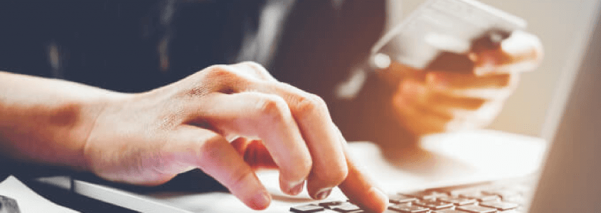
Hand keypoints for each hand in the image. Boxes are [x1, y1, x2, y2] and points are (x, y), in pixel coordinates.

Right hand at [82, 62, 387, 210]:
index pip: (318, 118)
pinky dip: (245, 178)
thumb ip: (278, 155)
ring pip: (269, 114)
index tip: (374, 200)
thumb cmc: (180, 135)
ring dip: (295, 157)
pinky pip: (218, 150)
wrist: (107, 128)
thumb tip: (326, 182)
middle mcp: (236, 84)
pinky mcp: (173, 131)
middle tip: (325, 191)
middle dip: (329, 155)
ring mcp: (205, 103)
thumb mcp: (239, 141)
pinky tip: (257, 200)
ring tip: (294, 189)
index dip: (351, 162)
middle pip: (304, 107)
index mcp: (258, 85)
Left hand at [390, 31, 542, 135]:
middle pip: (497, 86)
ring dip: (434, 100)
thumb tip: (426, 48)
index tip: (480, 58)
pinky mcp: (465, 123)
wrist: (427, 68)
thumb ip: (449, 37)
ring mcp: (488, 106)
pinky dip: (421, 112)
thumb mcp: (447, 35)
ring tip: (406, 87)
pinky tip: (401, 100)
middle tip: (430, 78)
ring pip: (469, 110)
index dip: (507, 58)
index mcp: (511, 50)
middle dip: (460, 83)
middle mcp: (505, 80)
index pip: (527, 54)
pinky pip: (448, 124)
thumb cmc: (444, 42)